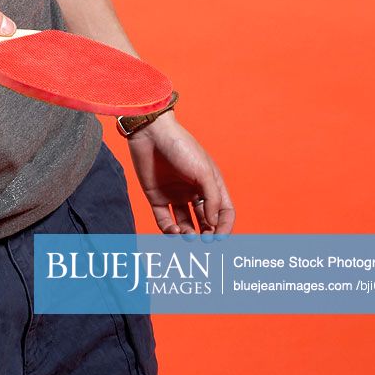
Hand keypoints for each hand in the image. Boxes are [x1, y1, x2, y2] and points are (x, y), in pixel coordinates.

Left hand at [124, 113, 234, 236]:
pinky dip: (169, 230)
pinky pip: (164, 220)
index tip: (220, 238)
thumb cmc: (181, 146)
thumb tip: (213, 224)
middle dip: (207, 233)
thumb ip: (212, 199)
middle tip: (204, 240)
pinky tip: (174, 231)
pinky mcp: (157, 197)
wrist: (150, 133)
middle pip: (205, 221)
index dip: (224, 226)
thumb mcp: (203, 171)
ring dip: (188, 234)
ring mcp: (175, 195)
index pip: (223, 211)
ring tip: (188, 236)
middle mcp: (194, 192)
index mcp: (209, 184)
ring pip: (185, 224)